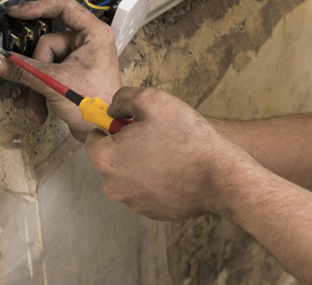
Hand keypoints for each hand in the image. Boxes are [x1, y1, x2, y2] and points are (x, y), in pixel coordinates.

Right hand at [0, 0, 121, 141]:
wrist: (105, 131)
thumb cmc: (94, 104)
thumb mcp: (53, 83)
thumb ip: (21, 70)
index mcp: (93, 33)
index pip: (62, 7)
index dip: (36, 7)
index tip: (14, 13)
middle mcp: (88, 41)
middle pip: (46, 43)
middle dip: (35, 71)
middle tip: (30, 86)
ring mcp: (80, 57)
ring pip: (44, 62)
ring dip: (36, 85)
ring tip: (35, 105)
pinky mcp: (73, 72)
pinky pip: (48, 73)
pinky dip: (41, 90)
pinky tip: (38, 109)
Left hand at [85, 87, 247, 220]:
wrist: (219, 175)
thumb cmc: (186, 136)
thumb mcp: (153, 99)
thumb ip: (123, 98)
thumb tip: (113, 108)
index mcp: (106, 159)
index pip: (93, 138)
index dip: (112, 124)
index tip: (131, 122)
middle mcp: (113, 186)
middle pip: (112, 158)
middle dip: (128, 145)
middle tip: (156, 134)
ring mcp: (133, 203)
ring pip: (130, 174)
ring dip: (143, 162)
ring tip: (171, 151)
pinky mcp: (152, 212)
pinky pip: (147, 189)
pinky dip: (158, 179)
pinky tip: (178, 168)